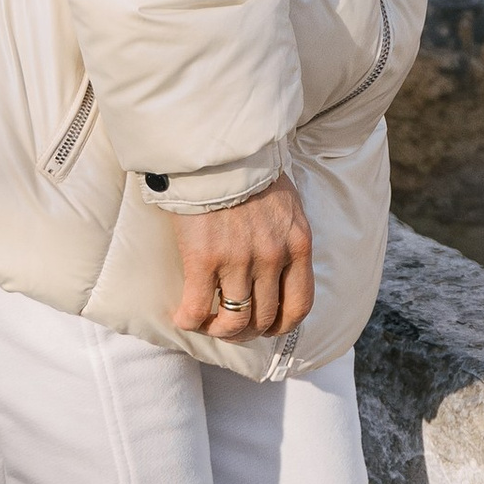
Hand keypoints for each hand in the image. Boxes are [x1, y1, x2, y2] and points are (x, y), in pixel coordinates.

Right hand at [169, 178, 315, 338]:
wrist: (217, 152)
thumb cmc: (250, 173)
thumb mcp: (287, 206)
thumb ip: (286, 238)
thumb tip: (279, 266)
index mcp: (297, 244)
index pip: (300, 304)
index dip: (282, 325)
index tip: (267, 327)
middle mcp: (272, 257)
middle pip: (265, 318)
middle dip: (247, 331)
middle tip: (230, 327)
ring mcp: (239, 260)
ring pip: (234, 321)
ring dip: (218, 330)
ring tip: (206, 324)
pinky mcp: (204, 258)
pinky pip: (197, 307)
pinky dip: (189, 320)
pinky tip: (183, 317)